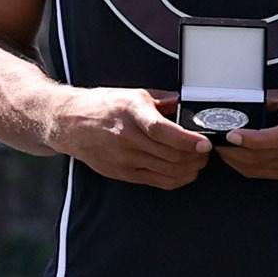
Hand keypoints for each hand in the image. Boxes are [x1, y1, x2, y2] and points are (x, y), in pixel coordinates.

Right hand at [52, 87, 211, 189]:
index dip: (187, 140)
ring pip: (166, 170)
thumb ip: (165, 101)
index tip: (205, 143)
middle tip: (208, 151)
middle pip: (169, 154)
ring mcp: (123, 159)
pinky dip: (176, 179)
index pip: (162, 131)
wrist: (68, 124)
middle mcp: (126, 138)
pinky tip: (186, 173)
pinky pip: (155, 181)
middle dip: (196, 156)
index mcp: (131, 112)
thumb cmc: (103, 106)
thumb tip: (189, 105)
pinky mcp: (121, 173)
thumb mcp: (135, 94)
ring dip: (190, 168)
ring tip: (200, 161)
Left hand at [217, 86, 277, 181]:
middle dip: (228, 153)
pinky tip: (247, 158)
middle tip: (215, 141)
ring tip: (227, 150)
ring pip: (255, 171)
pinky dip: (252, 168)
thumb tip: (249, 100)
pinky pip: (267, 175)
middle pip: (249, 160)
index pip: (257, 141)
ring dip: (237, 163)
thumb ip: (274, 99)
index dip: (237, 139)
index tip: (226, 133)